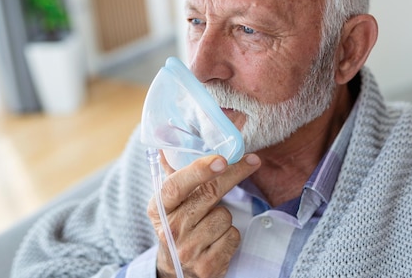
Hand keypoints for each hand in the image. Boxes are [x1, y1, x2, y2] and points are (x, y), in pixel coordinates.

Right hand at [147, 153, 260, 277]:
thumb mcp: (168, 204)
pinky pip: (233, 236)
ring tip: (209, 224)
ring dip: (224, 215)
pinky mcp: (207, 266)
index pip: (176, 185)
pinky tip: (216, 240)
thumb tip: (166, 147)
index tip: (221, 159)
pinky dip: (230, 235)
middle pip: (209, 194)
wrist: (177, 270)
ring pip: (225, 216)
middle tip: (253, 161)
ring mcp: (188, 250)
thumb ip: (173, 175)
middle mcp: (171, 230)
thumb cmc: (178, 226)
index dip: (199, 170)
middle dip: (234, 174)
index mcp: (158, 208)